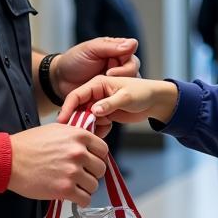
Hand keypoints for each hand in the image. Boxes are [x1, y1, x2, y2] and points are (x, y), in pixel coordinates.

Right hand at [8, 124, 108, 205]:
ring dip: (86, 187)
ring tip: (75, 186)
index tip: (92, 162)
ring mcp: (72, 172)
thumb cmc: (27, 145)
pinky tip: (74, 197)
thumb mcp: (55, 130)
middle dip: (92, 173)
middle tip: (82, 175)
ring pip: (94, 185)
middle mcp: (78, 153)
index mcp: (78, 136)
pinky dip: (81, 200)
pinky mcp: (65, 189)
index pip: (103, 150)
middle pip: (101, 169)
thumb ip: (74, 137)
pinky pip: (85, 199)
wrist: (9, 160)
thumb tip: (87, 146)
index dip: (98, 157)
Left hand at [50, 38, 139, 99]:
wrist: (59, 79)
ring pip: (128, 91)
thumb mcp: (91, 49)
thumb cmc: (74, 60)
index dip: (125, 68)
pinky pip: (119, 103)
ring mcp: (115, 86)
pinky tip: (103, 108)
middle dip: (121, 83)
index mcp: (117, 55)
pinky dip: (113, 106)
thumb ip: (111, 47)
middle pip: (133, 77)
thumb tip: (134, 43)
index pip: (132, 61)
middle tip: (105, 83)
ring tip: (103, 98)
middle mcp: (119, 70)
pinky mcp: (109, 99)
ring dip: (118, 95)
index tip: (110, 72)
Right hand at [58, 75, 179, 127]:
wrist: (155, 101)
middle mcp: (96, 93)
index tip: (61, 122)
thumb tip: (94, 112)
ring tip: (102, 129)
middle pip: (79, 108)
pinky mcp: (105, 114)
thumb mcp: (126, 97)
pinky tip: (108, 130)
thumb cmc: (143, 93)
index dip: (67, 108)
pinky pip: (96, 124)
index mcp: (98, 84)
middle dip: (79, 120)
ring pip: (86, 118)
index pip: (76, 95)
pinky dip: (99, 129)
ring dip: (90, 126)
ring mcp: (100, 104)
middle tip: (80, 133)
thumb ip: (109, 104)